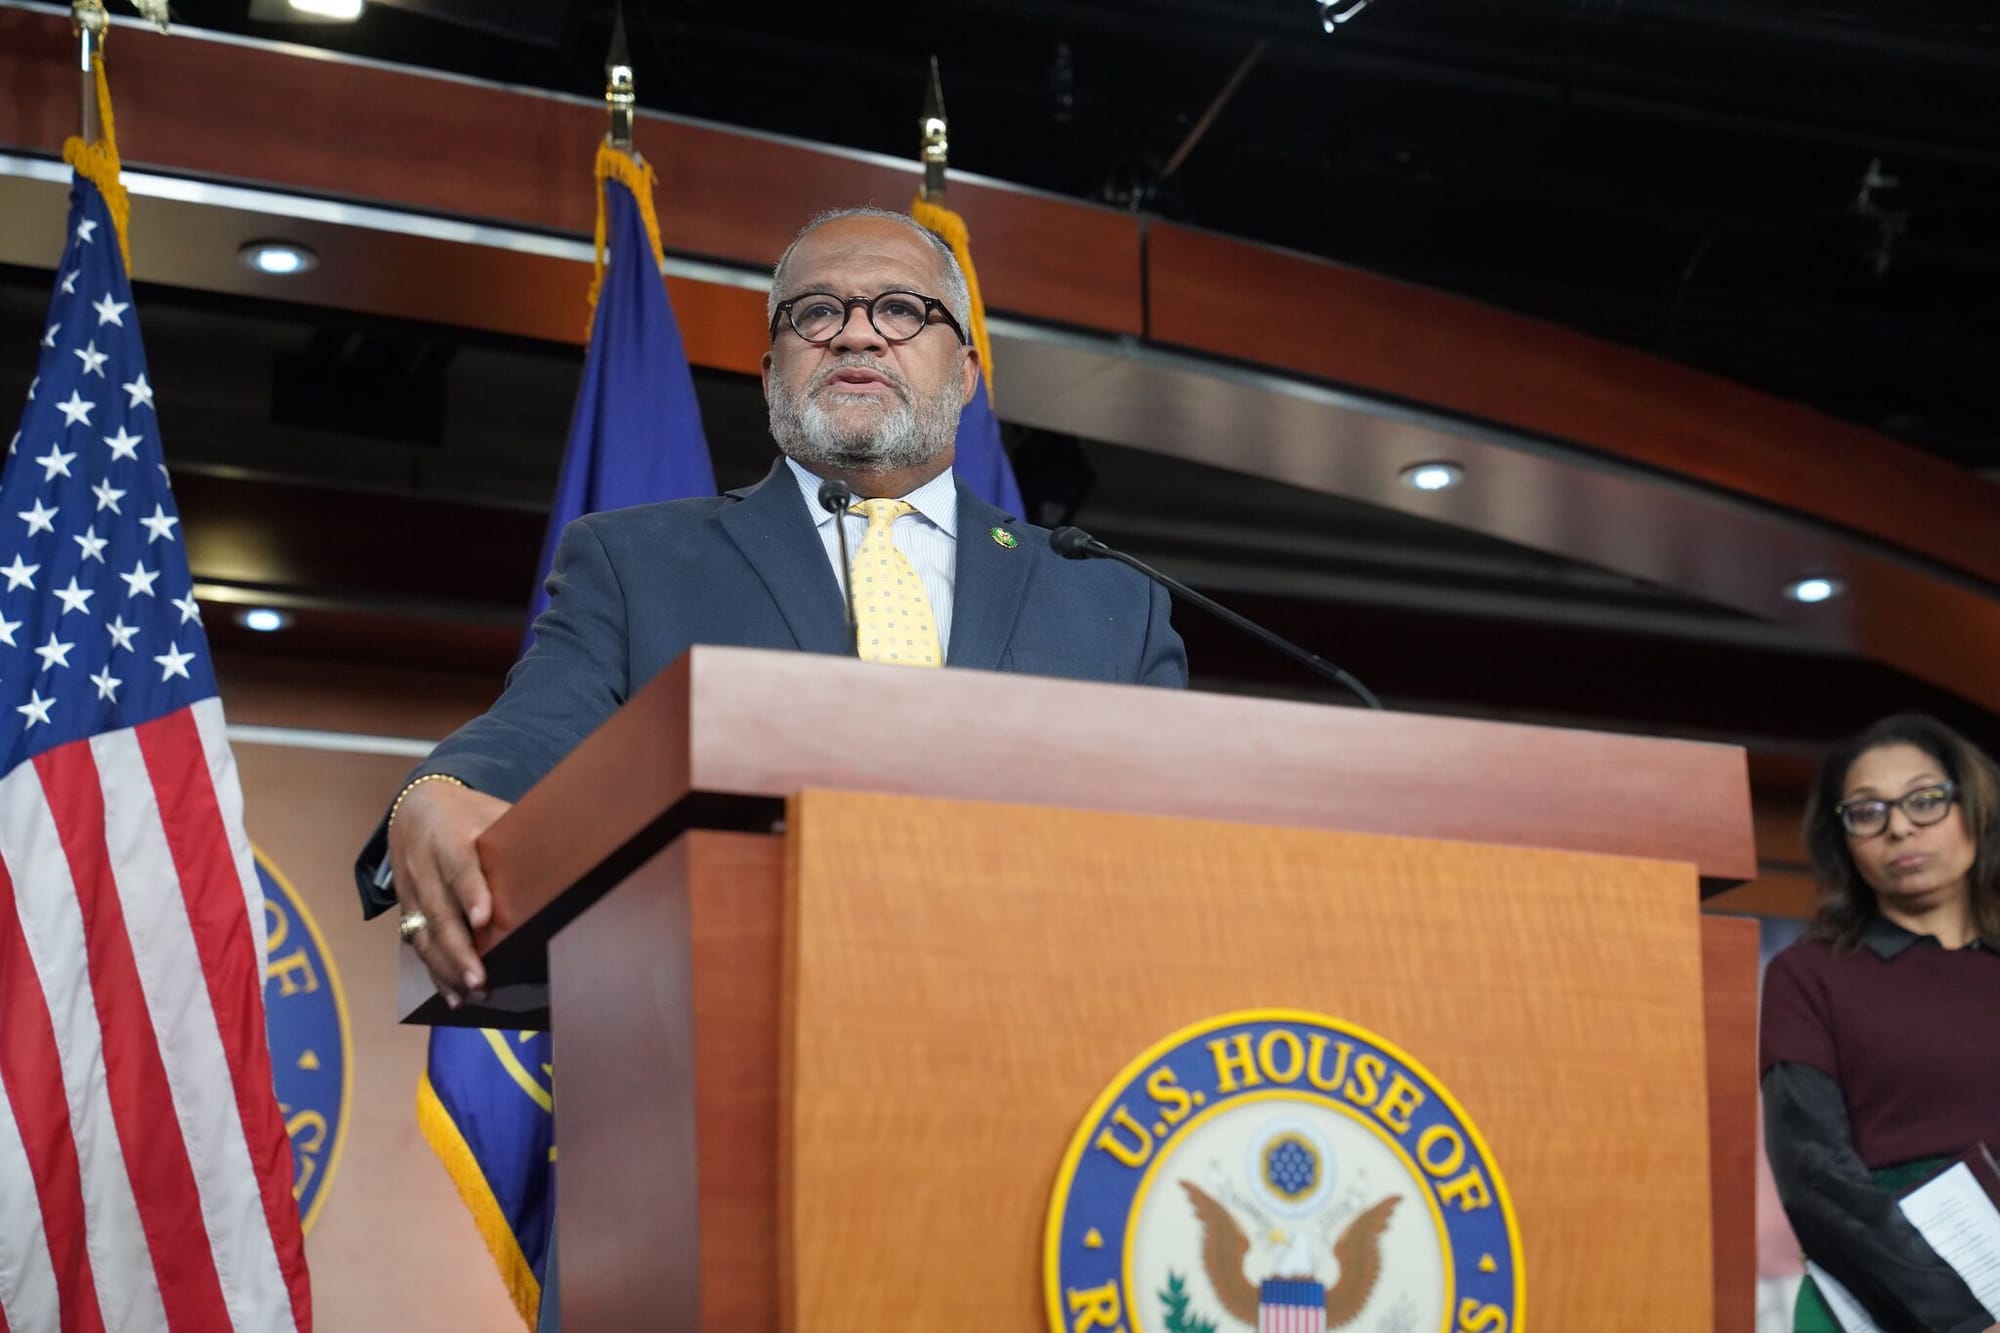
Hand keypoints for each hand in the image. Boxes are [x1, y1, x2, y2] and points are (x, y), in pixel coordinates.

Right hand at [388, 779, 512, 1006]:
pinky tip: (454, 996)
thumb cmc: (468, 813)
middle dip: (459, 949)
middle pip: (440, 912)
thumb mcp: (492, 812)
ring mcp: (411, 891)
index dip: (471, 893)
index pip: (459, 867)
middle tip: (481, 979)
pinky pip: (418, 944)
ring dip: (448, 967)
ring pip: (425, 934)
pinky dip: (435, 972)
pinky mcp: (407, 909)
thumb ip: (520, 835)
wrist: (415, 806)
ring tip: (473, 992)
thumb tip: (572, 855)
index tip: (485, 919)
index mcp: (449, 838)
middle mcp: (424, 867)